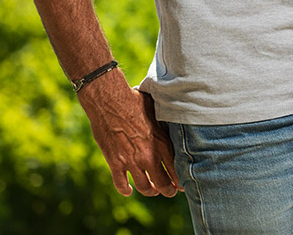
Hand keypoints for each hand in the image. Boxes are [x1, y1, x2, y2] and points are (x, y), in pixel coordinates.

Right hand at [78, 72, 180, 197]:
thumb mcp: (157, 112)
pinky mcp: (115, 163)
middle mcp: (148, 156)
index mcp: (162, 143)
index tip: (182, 183)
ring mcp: (131, 162)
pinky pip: (121, 184)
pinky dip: (125, 190)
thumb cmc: (135, 101)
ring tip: (152, 191)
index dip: (180, 179)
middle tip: (169, 191)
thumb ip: (166, 125)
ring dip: (149, 191)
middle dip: (168, 190)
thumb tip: (176, 122)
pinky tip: (128, 190)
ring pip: (144, 187)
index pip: (176, 169)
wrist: (109, 101)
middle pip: (163, 184)